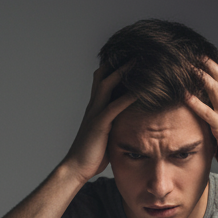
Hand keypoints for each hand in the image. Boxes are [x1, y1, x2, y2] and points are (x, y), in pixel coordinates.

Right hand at [60, 65, 135, 182]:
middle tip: (135, 51)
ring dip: (123, 72)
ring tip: (138, 61)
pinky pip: (114, 106)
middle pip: (104, 75)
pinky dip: (128, 97)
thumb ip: (115, 124)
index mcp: (95, 107)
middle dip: (118, 62)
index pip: (102, 80)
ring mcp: (95, 113)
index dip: (114, 67)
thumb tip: (129, 124)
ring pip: (107, 84)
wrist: (77, 167)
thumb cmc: (93, 154)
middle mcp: (94, 105)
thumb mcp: (107, 134)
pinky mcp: (100, 124)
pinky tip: (140, 91)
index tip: (129, 58)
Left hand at [185, 59, 217, 181]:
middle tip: (191, 51)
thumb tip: (199, 132)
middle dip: (206, 63)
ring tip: (185, 64)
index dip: (211, 68)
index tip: (198, 58)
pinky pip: (206, 111)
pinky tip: (183, 94)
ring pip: (214, 88)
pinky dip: (194, 101)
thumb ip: (211, 131)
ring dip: (199, 75)